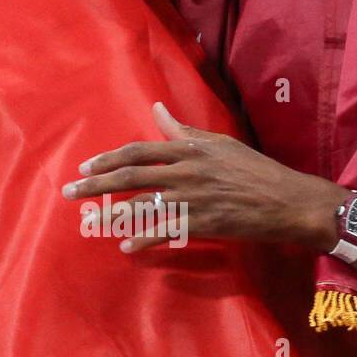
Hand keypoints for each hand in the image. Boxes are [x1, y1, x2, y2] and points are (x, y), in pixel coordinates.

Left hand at [61, 102, 343, 251]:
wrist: (287, 200)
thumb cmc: (255, 170)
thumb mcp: (220, 143)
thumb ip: (184, 130)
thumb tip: (157, 109)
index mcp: (189, 149)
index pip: (138, 151)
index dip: (108, 159)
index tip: (86, 167)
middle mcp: (186, 172)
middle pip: (130, 176)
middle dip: (96, 184)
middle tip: (69, 192)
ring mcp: (192, 199)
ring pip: (141, 206)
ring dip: (111, 215)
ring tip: (89, 221)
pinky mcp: (202, 224)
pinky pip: (164, 233)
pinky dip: (143, 240)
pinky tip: (126, 246)